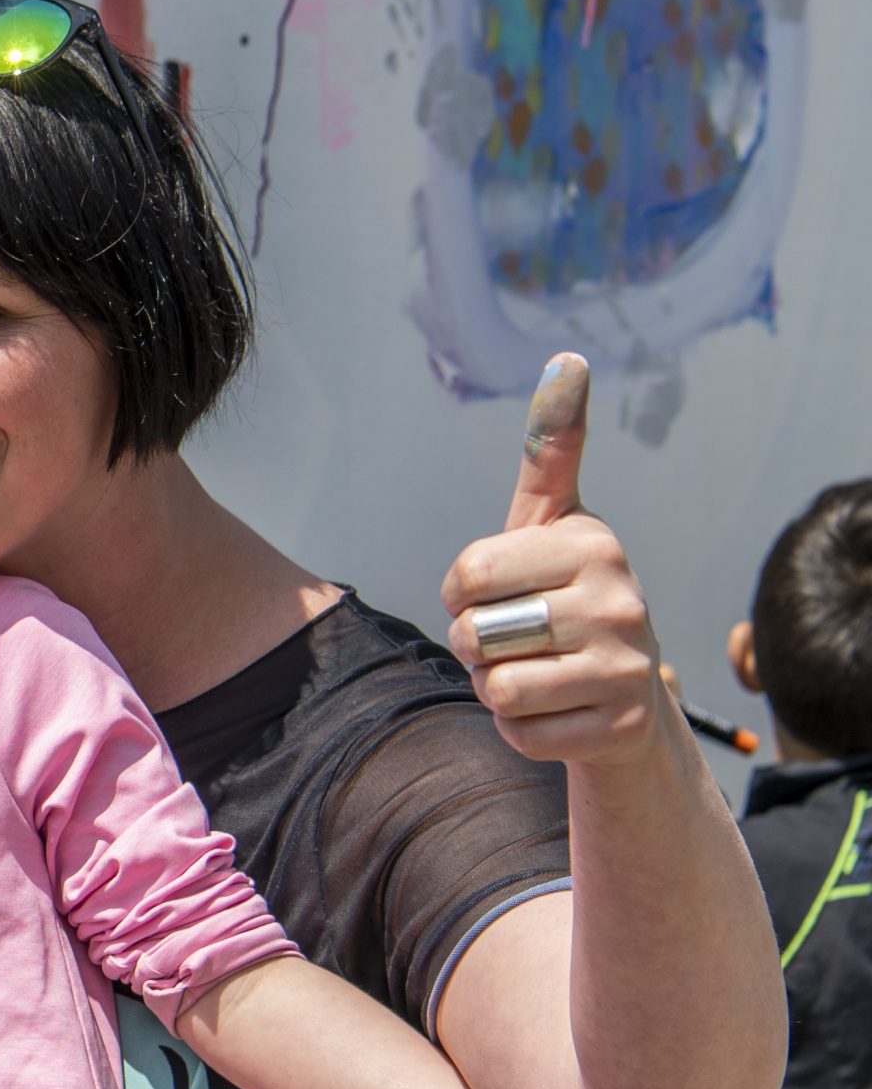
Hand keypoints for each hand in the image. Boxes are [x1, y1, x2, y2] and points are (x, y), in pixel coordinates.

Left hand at [441, 355, 671, 770]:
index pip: (468, 573)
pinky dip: (517, 727)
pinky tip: (555, 708)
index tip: (491, 592)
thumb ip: (550, 451)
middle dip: (473, 645)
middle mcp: (623, 600)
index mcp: (594, 542)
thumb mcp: (551, 523)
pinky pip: (518, 730)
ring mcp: (628, 666)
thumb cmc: (564, 596)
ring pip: (496, 685)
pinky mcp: (621, 727)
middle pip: (476, 633)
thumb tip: (568, 358)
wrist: (625, 699)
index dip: (460, 592)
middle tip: (515, 639)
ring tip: (534, 670)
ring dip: (494, 685)